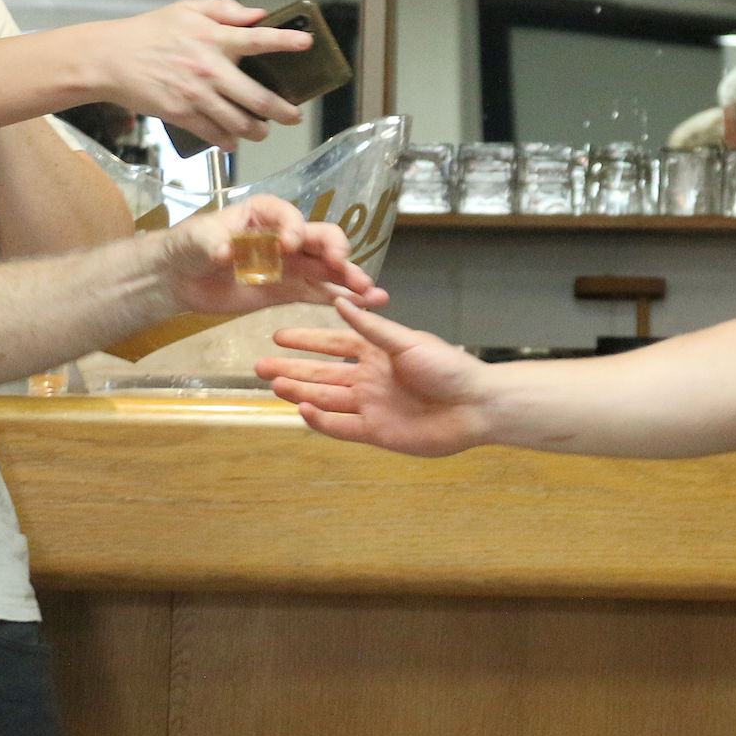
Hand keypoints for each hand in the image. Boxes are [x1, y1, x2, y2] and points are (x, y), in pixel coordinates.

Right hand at [93, 0, 312, 148]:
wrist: (110, 58)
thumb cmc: (150, 31)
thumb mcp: (188, 9)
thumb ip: (226, 10)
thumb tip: (259, 14)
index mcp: (214, 37)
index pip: (258, 39)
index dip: (285, 41)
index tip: (307, 44)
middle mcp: (210, 68)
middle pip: (257, 97)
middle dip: (282, 111)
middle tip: (294, 116)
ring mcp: (196, 95)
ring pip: (239, 122)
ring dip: (258, 131)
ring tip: (264, 131)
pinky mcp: (180, 114)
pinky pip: (213, 133)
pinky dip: (228, 141)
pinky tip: (235, 141)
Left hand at [159, 196, 378, 315]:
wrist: (177, 278)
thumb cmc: (188, 245)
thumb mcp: (196, 238)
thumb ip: (212, 241)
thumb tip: (224, 250)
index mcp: (264, 214)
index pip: (288, 215)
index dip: (294, 227)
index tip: (291, 244)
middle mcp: (284, 235)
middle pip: (319, 237)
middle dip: (335, 249)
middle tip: (341, 265)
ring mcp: (289, 264)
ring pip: (326, 267)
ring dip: (349, 277)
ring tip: (370, 292)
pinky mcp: (287, 290)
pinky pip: (317, 292)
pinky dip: (338, 298)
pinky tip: (363, 306)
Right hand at [256, 295, 499, 456]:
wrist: (475, 406)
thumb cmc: (447, 367)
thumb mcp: (407, 342)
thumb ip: (371, 328)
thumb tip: (340, 303)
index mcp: (378, 352)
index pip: (334, 342)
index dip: (307, 339)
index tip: (278, 335)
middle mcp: (369, 378)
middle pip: (322, 373)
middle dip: (292, 368)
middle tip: (260, 366)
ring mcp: (371, 406)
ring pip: (326, 399)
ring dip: (299, 392)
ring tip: (272, 384)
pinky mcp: (376, 432)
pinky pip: (341, 426)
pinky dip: (320, 420)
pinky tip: (300, 409)